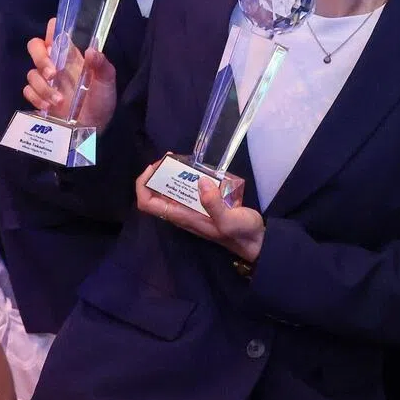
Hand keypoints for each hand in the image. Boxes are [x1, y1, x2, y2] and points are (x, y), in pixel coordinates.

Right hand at [23, 17, 116, 130]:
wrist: (94, 128)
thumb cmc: (102, 101)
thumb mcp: (107, 81)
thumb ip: (101, 65)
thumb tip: (91, 50)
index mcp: (71, 56)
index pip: (56, 33)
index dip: (51, 31)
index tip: (53, 39)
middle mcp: (55, 64)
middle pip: (35, 47)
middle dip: (40, 58)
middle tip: (52, 73)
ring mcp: (46, 81)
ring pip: (31, 73)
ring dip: (44, 87)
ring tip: (59, 101)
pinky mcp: (39, 97)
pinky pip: (28, 91)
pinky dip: (37, 98)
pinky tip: (49, 107)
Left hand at [135, 161, 264, 262]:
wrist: (256, 241)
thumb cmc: (241, 233)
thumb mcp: (229, 220)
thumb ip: (214, 204)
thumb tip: (200, 182)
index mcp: (182, 217)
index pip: (147, 204)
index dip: (143, 185)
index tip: (154, 168)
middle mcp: (182, 212)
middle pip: (156, 193)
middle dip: (158, 173)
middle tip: (170, 157)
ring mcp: (192, 208)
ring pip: (171, 189)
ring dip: (171, 173)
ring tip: (180, 158)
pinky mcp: (203, 203)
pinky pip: (187, 188)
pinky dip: (187, 176)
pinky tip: (197, 166)